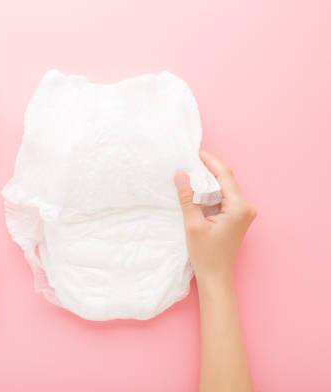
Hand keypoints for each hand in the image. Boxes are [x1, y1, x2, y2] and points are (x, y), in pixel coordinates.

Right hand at [174, 150, 255, 287]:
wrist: (216, 277)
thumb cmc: (206, 254)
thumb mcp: (193, 224)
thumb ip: (187, 198)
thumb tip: (181, 174)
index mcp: (239, 207)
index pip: (225, 175)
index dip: (209, 161)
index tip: (194, 151)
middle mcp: (246, 207)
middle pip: (226, 180)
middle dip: (207, 169)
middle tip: (188, 160)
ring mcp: (243, 213)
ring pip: (224, 188)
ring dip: (207, 181)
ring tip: (189, 173)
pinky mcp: (237, 217)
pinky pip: (223, 198)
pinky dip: (210, 193)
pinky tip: (196, 190)